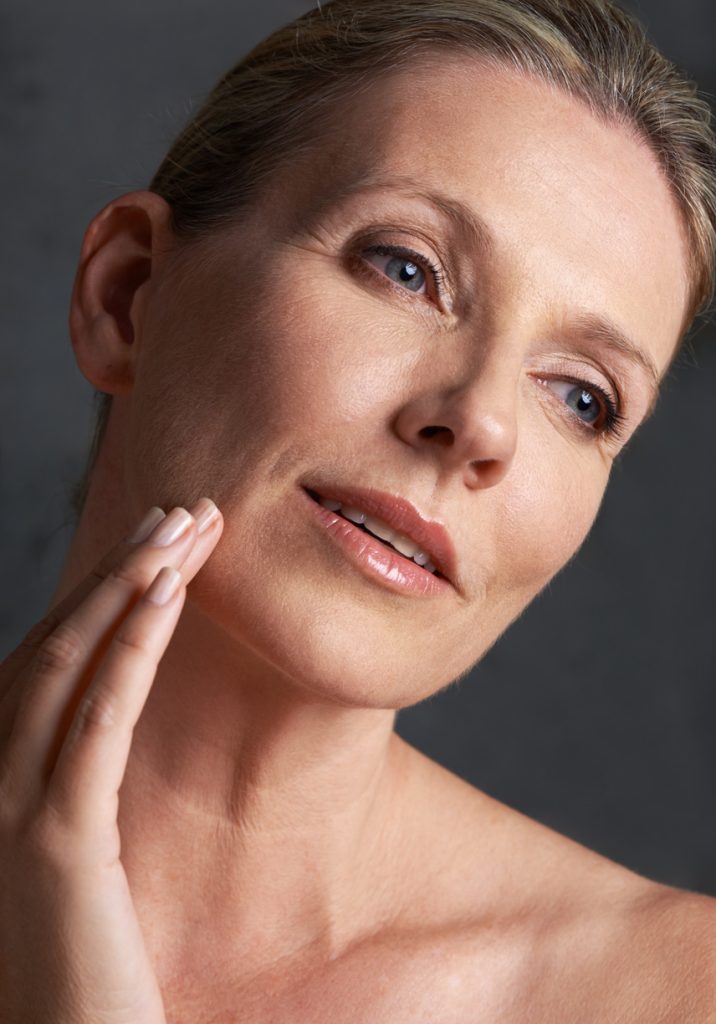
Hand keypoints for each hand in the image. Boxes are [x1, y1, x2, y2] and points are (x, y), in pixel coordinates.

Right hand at [0, 499, 222, 1023]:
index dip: (104, 592)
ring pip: (73, 663)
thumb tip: (104, 718)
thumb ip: (71, 786)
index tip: (163, 545)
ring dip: (132, 583)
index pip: (51, 660)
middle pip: (61, 642)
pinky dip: (129, 649)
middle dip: (126, 567)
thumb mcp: (69, 860)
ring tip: (187, 525)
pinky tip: (166, 595)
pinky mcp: (60, 845)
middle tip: (187, 510)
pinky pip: (96, 722)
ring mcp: (13, 809)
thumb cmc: (71, 971)